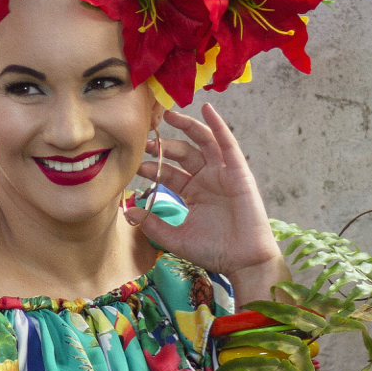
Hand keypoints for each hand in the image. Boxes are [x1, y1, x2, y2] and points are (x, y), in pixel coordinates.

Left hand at [126, 103, 289, 303]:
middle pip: (182, 154)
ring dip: (187, 126)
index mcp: (193, 193)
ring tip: (168, 114)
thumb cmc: (214, 251)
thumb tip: (128, 212)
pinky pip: (227, 144)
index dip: (153, 167)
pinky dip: (218, 125)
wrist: (244, 261)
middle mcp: (207, 179)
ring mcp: (223, 173)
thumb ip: (154, 225)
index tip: (134, 163)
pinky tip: (207, 109)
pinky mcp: (239, 171)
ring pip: (202, 143)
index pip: (169, 173)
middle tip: (145, 141)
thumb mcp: (177, 238)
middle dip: (163, 147)